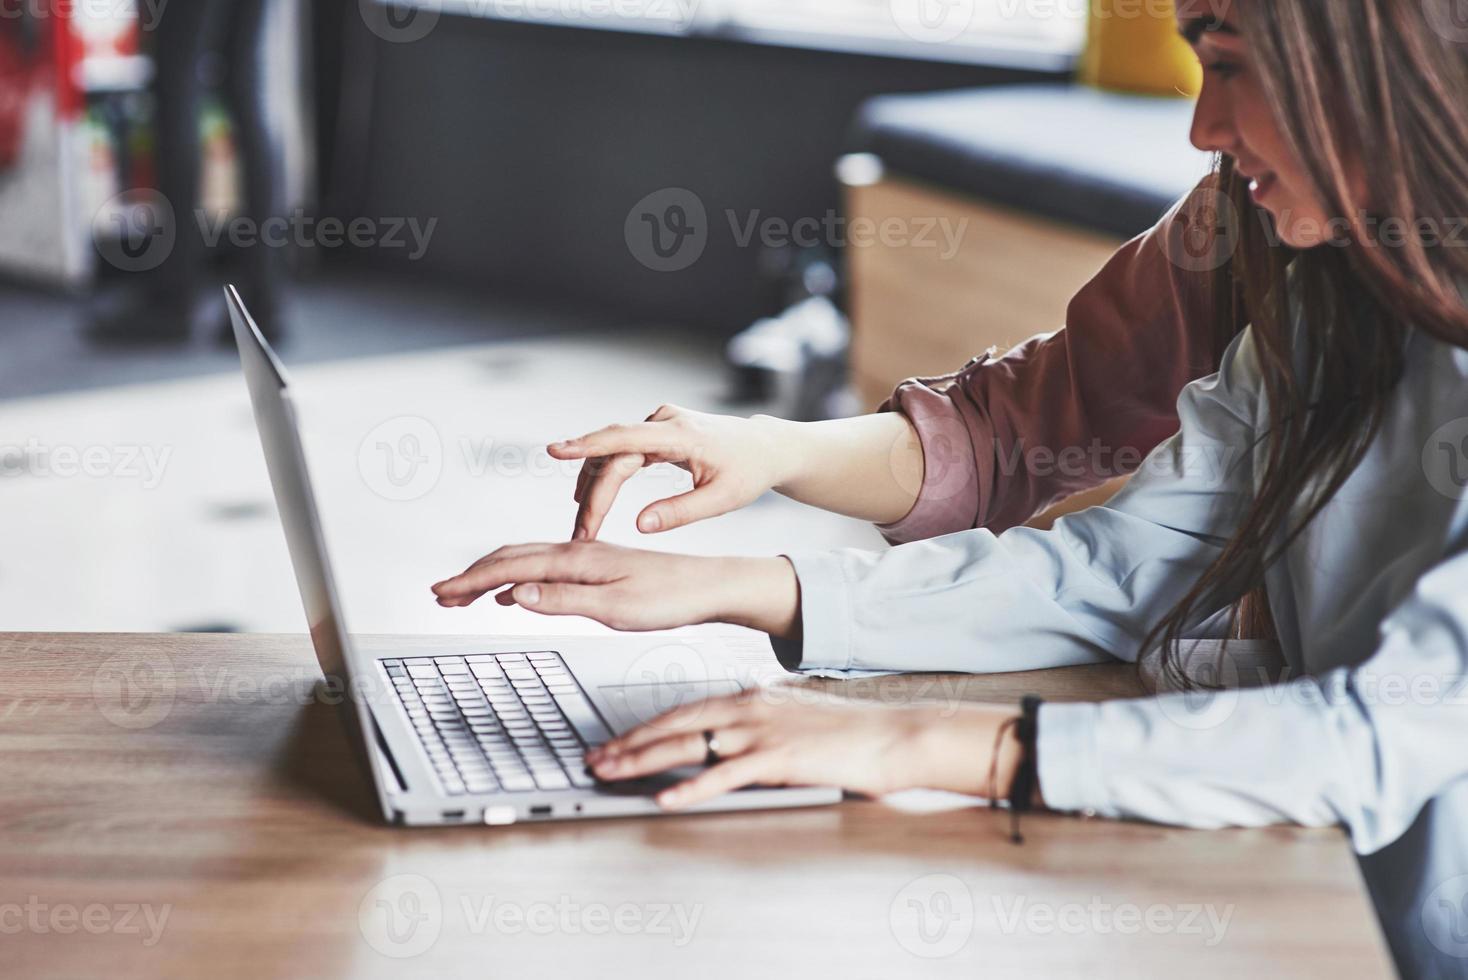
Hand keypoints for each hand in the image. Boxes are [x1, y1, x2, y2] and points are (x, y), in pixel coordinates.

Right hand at [431, 541, 800, 635]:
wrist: (710, 585)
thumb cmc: (672, 598)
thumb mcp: (617, 608)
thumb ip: (564, 600)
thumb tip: (516, 595)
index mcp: (577, 559)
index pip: (510, 567)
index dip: (471, 581)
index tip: (441, 595)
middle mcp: (578, 551)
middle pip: (511, 557)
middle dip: (472, 576)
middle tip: (440, 596)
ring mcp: (588, 557)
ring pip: (527, 559)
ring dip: (491, 574)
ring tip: (465, 593)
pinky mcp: (599, 565)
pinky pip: (546, 565)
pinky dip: (518, 576)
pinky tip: (516, 592)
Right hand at [550, 405, 794, 540]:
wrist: (766, 447)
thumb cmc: (749, 472)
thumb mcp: (722, 500)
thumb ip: (680, 513)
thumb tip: (639, 526)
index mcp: (681, 434)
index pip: (625, 438)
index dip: (587, 444)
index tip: (555, 450)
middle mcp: (664, 422)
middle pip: (613, 456)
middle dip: (593, 495)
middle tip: (581, 533)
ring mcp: (659, 424)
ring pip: (613, 455)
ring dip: (595, 488)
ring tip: (583, 526)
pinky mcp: (656, 432)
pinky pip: (622, 453)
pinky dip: (607, 477)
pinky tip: (592, 500)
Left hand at [585, 692, 1024, 809]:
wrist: (894, 735)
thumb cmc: (850, 733)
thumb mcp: (794, 718)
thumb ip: (759, 723)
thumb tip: (729, 736)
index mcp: (751, 696)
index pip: (684, 710)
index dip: (643, 726)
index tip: (614, 740)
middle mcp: (750, 707)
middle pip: (674, 724)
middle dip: (629, 742)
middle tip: (595, 757)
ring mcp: (763, 731)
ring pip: (689, 744)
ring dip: (645, 760)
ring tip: (612, 773)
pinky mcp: (779, 758)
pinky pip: (725, 775)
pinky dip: (692, 786)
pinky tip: (667, 797)